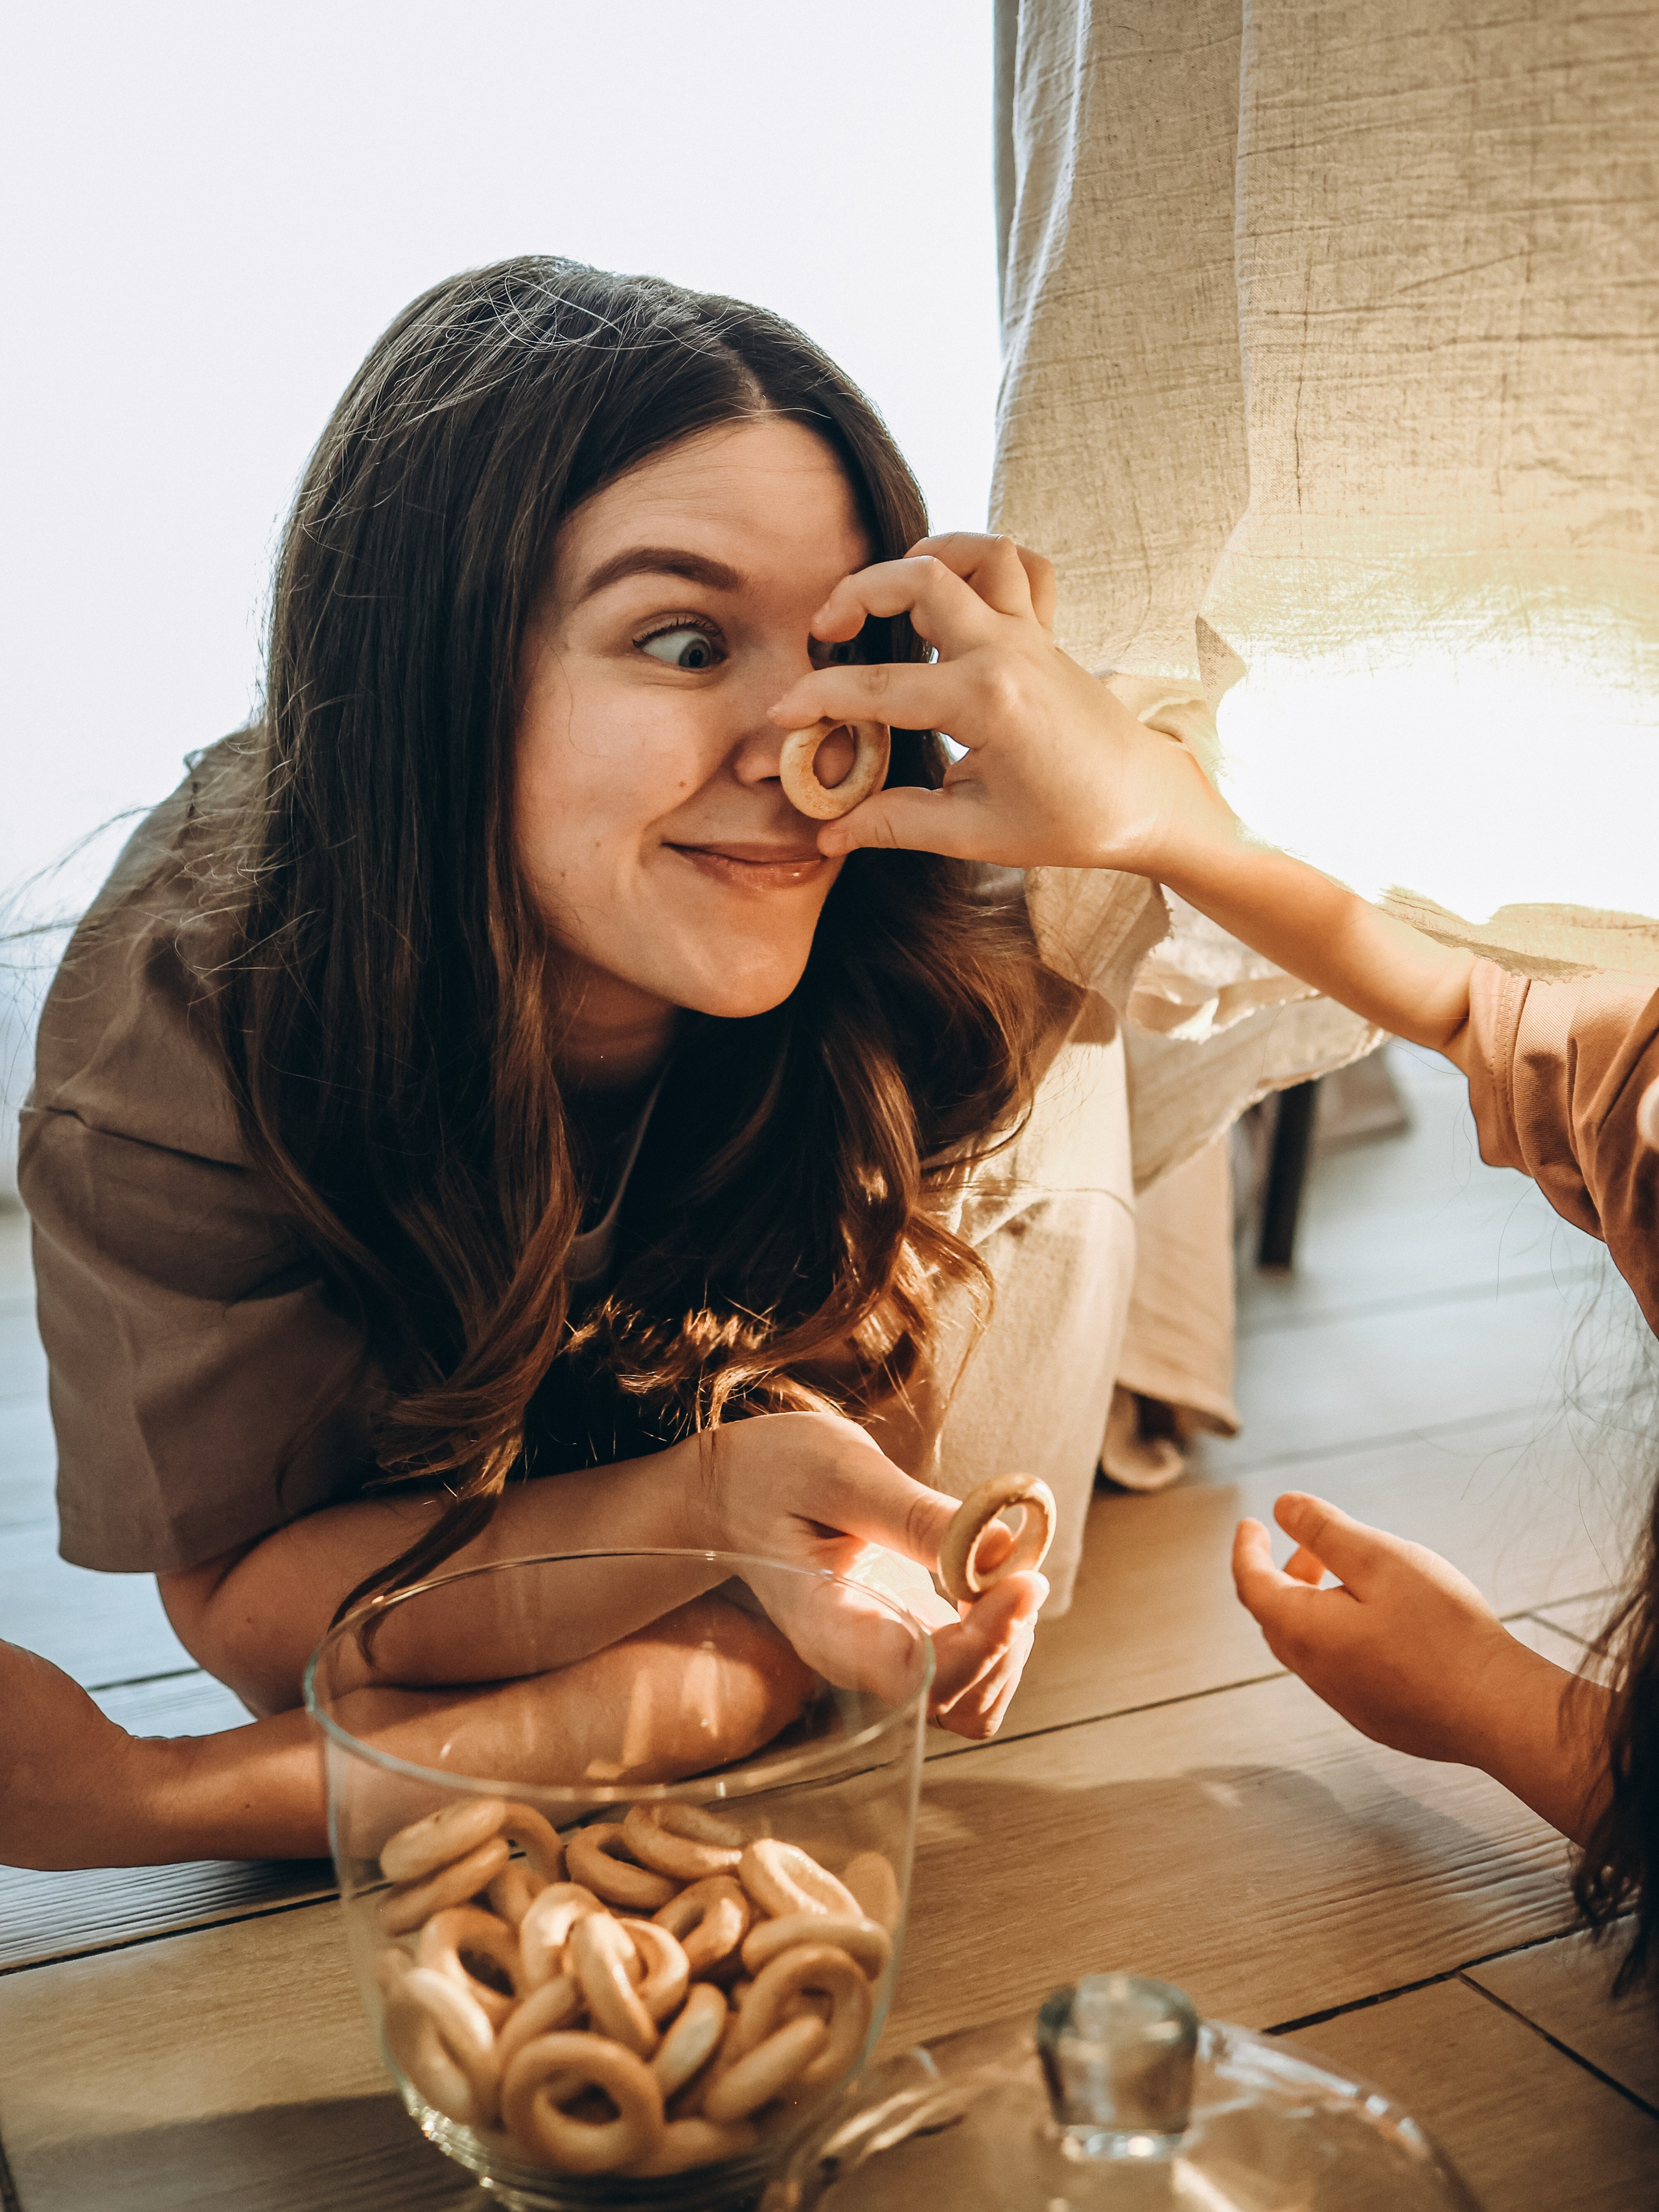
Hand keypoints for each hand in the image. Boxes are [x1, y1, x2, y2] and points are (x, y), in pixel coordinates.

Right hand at [701, 1410, 1047, 1740]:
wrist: (735, 1491)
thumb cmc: (776, 1473)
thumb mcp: (843, 1471)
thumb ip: (919, 1516)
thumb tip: (1004, 1549)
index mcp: (827, 1624)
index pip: (916, 1674)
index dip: (985, 1640)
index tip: (1021, 1579)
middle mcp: (856, 1662)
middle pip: (957, 1703)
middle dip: (1005, 1640)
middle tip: (1017, 1565)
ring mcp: (883, 1663)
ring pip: (974, 1703)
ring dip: (1008, 1645)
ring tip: (1002, 1573)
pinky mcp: (908, 1648)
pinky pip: (972, 1678)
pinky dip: (999, 1639)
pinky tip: (990, 1584)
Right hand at [767, 532, 1225, 873]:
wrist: (1145, 803)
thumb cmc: (1068, 822)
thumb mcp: (974, 832)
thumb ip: (896, 823)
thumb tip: (830, 832)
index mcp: (984, 701)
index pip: (878, 689)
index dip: (819, 700)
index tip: (783, 716)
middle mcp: (1007, 651)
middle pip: (918, 579)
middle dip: (857, 593)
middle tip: (825, 630)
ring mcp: (1033, 634)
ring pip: (976, 553)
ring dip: (924, 557)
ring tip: (886, 592)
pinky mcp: (1049, 633)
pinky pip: (1024, 566)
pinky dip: (985, 560)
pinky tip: (953, 585)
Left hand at [1231, 1492, 1528, 1763]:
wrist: (1499, 1710)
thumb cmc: (1443, 1630)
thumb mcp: (1380, 1558)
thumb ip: (1325, 1531)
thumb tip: (1282, 1508)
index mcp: (1304, 1632)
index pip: (1252, 1585)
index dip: (1247, 1549)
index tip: (1251, 1524)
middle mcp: (1317, 1673)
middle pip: (1277, 1616)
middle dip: (1285, 1575)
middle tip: (1312, 1549)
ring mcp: (1349, 1703)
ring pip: (1311, 1646)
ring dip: (1315, 1606)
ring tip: (1354, 1580)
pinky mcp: (1380, 1719)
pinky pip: (1343, 1671)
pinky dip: (1343, 1636)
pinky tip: (1386, 1624)